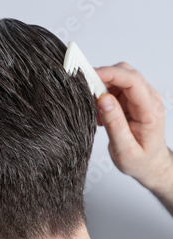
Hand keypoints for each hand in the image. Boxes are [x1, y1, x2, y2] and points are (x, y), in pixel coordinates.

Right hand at [95, 62, 172, 196]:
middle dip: (103, 77)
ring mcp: (141, 98)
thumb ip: (115, 124)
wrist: (152, 165)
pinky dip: (103, 94)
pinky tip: (101, 113)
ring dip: (102, 87)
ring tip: (96, 111)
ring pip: (119, 77)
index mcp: (150, 111)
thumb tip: (104, 99)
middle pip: (126, 73)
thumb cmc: (141, 161)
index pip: (132, 81)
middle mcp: (149, 99)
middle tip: (86, 92)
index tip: (90, 76)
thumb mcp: (125, 150)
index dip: (110, 74)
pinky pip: (116, 86)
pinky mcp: (133, 99)